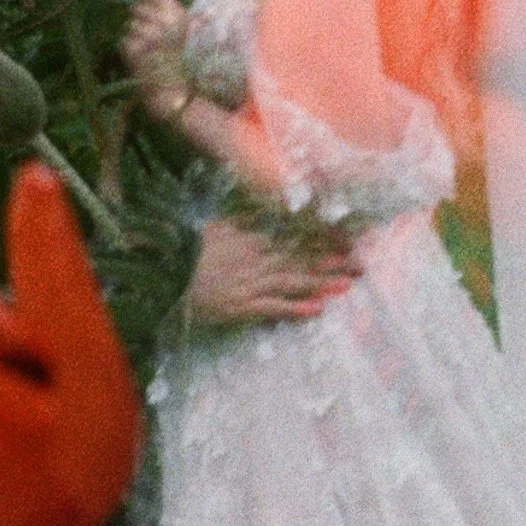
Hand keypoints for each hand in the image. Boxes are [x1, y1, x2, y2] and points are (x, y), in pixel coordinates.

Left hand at [122, 0, 192, 113]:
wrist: (179, 96)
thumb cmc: (187, 67)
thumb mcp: (188, 34)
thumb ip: (172, 14)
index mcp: (179, 15)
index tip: (146, 6)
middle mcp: (162, 21)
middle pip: (137, 8)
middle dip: (139, 19)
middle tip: (147, 34)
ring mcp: (146, 35)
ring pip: (129, 25)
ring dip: (134, 36)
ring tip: (146, 50)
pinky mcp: (133, 50)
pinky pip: (123, 41)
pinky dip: (128, 49)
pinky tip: (139, 58)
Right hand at [185, 217, 358, 328]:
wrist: (165, 269)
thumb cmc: (186, 250)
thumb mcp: (215, 228)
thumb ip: (239, 223)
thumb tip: (259, 215)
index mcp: (251, 239)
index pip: (294, 239)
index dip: (321, 241)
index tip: (346, 241)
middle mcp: (257, 259)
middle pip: (301, 260)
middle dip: (331, 262)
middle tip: (361, 264)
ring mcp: (251, 283)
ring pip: (293, 281)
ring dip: (322, 282)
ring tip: (349, 283)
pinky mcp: (242, 306)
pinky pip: (273, 307)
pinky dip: (296, 308)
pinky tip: (318, 309)